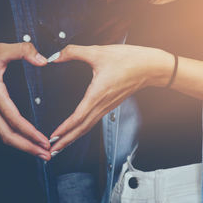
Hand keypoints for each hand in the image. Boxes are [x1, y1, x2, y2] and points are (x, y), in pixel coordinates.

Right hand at [0, 42, 50, 159]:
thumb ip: (23, 50)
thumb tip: (43, 59)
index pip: (13, 119)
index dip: (29, 132)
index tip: (43, 141)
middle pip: (8, 136)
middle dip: (28, 148)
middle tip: (47, 155)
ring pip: (4, 135)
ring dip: (23, 145)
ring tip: (40, 150)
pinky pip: (2, 129)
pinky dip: (16, 137)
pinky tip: (26, 138)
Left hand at [47, 45, 171, 153]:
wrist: (151, 67)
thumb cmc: (129, 60)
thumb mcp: (98, 52)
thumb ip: (74, 52)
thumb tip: (55, 55)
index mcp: (98, 94)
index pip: (78, 117)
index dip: (65, 128)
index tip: (53, 137)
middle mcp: (103, 104)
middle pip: (82, 128)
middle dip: (66, 140)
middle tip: (52, 150)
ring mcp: (108, 106)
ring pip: (88, 126)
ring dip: (73, 136)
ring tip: (61, 144)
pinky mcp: (111, 104)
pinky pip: (94, 120)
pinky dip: (82, 128)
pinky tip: (77, 128)